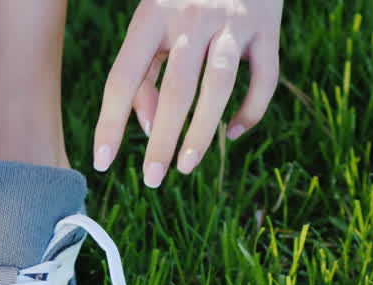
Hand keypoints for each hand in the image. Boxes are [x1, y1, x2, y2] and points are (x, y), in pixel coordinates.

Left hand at [92, 0, 281, 186]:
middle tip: (153, 179)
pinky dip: (251, 110)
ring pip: (221, 85)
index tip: (102, 162)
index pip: (123, 77)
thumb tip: (149, 128)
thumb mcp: (152, 23)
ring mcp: (235, 22)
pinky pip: (265, 77)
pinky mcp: (269, 26)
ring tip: (187, 167)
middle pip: (177, 88)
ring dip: (203, 130)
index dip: (110, 122)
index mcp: (151, 17)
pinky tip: (231, 134)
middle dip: (164, 139)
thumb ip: (144, 73)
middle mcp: (193, 18)